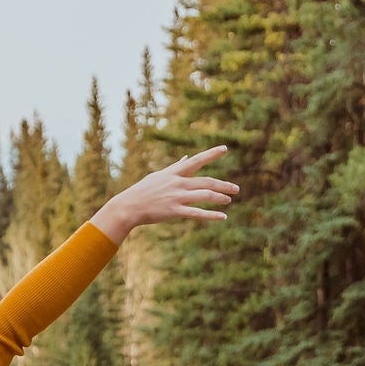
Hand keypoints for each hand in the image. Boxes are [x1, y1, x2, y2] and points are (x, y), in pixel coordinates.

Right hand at [95, 147, 238, 240]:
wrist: (128, 206)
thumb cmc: (143, 191)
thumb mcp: (158, 175)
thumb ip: (175, 167)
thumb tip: (186, 158)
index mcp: (174, 173)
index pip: (196, 160)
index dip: (211, 154)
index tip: (225, 148)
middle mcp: (177, 183)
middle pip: (206, 181)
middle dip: (223, 185)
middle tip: (236, 188)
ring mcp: (176, 197)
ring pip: (204, 196)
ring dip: (219, 198)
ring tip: (229, 200)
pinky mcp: (174, 211)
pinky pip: (197, 213)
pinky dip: (211, 215)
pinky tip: (222, 217)